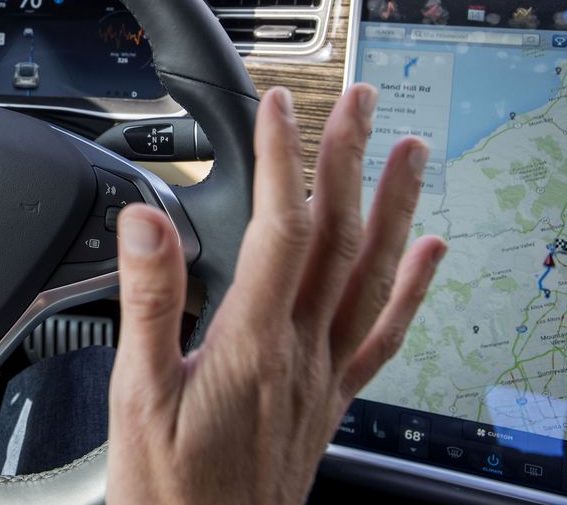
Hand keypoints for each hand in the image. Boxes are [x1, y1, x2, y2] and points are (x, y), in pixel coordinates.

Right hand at [106, 84, 446, 504]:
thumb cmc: (170, 489)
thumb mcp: (137, 396)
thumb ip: (149, 302)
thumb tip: (146, 222)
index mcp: (250, 343)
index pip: (280, 228)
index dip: (281, 158)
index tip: (278, 105)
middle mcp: (300, 352)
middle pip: (338, 237)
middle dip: (349, 159)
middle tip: (359, 100)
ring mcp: (324, 375)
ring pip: (371, 276)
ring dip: (395, 207)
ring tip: (409, 152)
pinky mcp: (331, 399)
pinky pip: (383, 335)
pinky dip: (411, 289)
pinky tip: (429, 255)